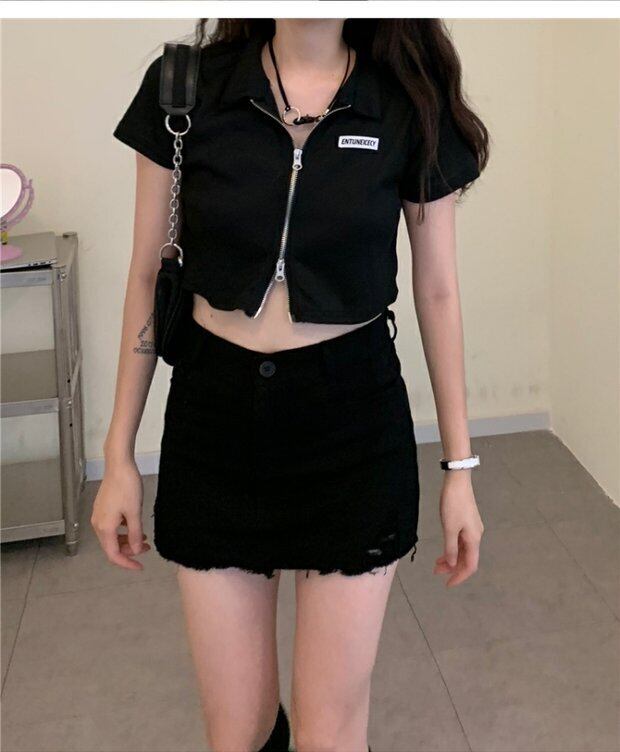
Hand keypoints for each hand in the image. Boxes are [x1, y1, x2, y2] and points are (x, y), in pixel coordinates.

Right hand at [90, 457, 150, 569]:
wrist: (119, 465)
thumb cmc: (126, 485)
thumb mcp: (135, 512)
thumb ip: (135, 534)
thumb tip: (137, 550)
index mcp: (104, 527)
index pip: (113, 555)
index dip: (127, 563)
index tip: (139, 566)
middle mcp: (98, 524)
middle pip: (112, 547)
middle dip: (129, 551)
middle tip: (146, 548)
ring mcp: (99, 516)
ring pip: (112, 537)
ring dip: (127, 540)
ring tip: (143, 538)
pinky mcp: (103, 509)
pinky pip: (112, 527)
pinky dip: (123, 531)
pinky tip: (134, 526)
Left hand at [434, 471, 483, 586]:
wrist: (457, 482)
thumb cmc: (453, 503)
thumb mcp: (449, 528)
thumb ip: (450, 548)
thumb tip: (452, 564)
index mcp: (473, 539)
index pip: (470, 566)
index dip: (459, 577)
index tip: (448, 584)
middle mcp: (476, 536)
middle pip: (466, 559)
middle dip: (453, 568)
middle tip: (436, 572)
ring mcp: (471, 529)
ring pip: (463, 550)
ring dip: (451, 558)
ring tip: (436, 563)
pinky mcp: (466, 522)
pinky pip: (461, 541)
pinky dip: (452, 548)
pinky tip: (444, 550)